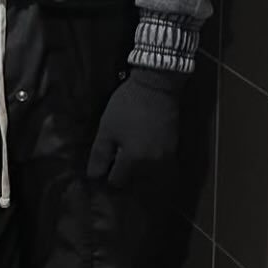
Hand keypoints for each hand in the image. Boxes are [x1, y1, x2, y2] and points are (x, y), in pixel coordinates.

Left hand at [87, 67, 187, 186]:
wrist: (157, 86)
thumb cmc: (127, 105)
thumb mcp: (107, 128)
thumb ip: (100, 154)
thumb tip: (94, 176)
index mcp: (133, 160)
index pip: (116, 181)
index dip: (107, 174)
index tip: (104, 164)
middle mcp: (152, 165)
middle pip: (133, 181)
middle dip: (123, 174)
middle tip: (115, 157)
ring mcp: (165, 158)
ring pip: (147, 176)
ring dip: (137, 170)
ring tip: (129, 153)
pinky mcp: (173, 149)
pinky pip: (159, 166)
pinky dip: (150, 163)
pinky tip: (143, 149)